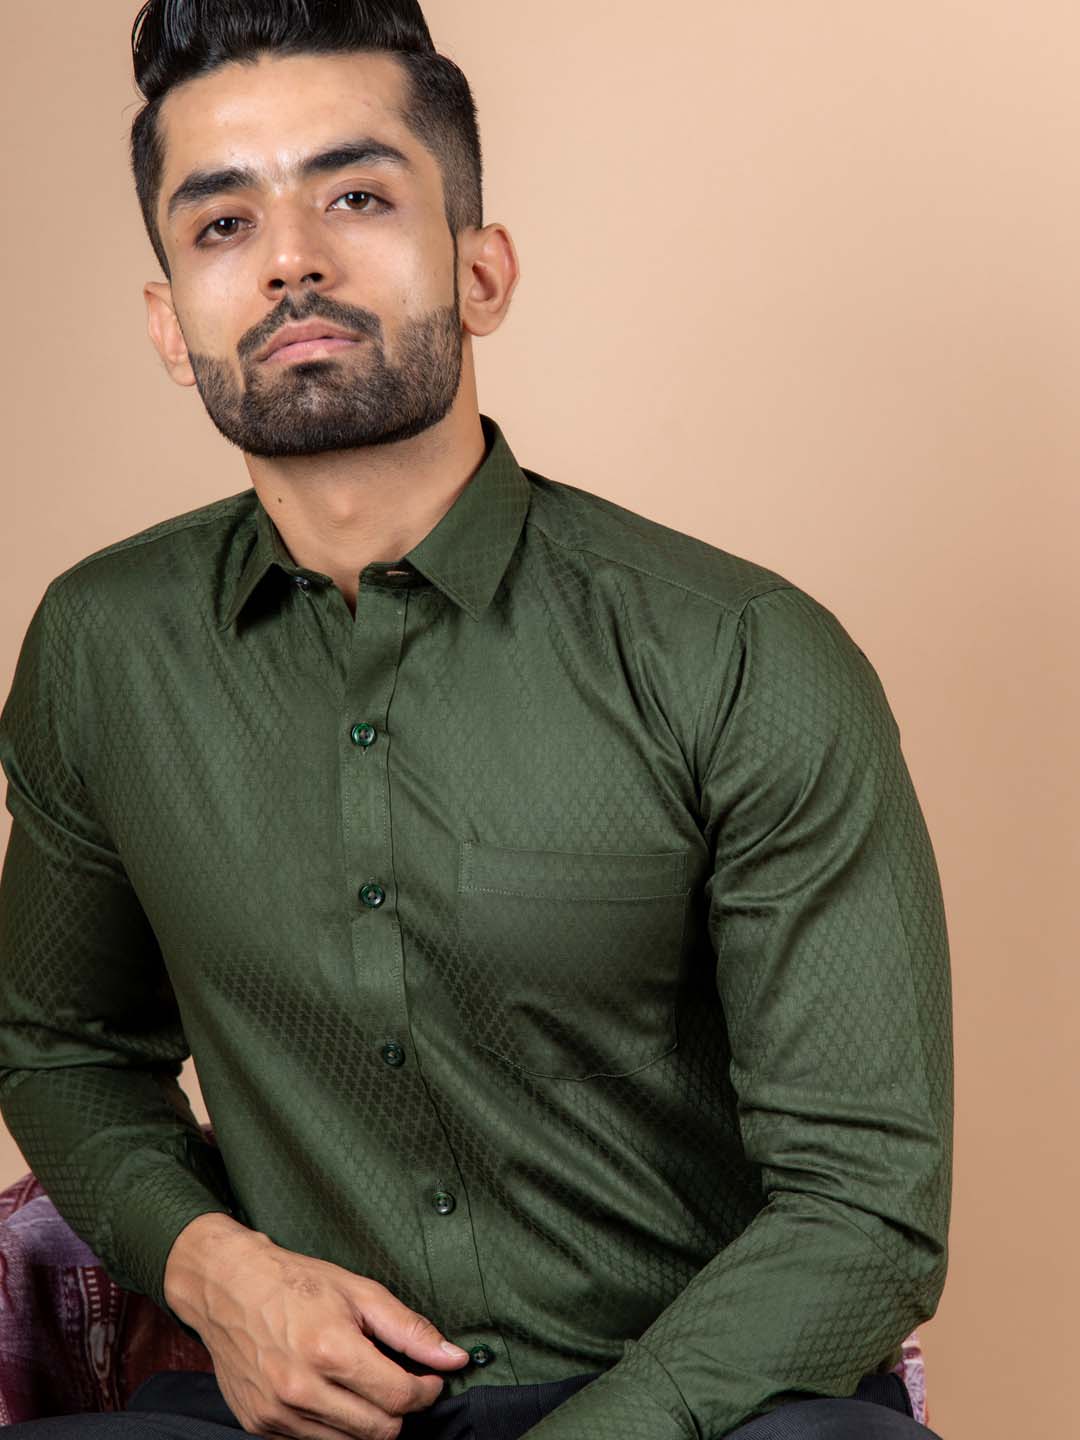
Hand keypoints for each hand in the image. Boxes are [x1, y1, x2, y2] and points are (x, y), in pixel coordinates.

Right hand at [164, 1214, 470, 1438]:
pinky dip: (333, 1425)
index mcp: (330, 1350)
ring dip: (367, 1420)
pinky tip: (329, 1392)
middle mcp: (301, 1388)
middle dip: (399, 1408)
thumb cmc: (295, 1282)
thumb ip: (409, 1329)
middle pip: (380, 1431)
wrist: (227, 1286)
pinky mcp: (260, 1426)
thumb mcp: (359, 1291)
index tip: (429, 1378)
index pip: (399, 1397)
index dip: (426, 1390)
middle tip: (396, 1380)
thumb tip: (453, 1357)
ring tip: (361, 1383)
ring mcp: (278, 1413)